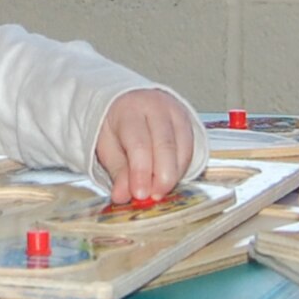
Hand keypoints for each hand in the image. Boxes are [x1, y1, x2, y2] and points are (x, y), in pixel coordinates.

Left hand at [95, 89, 196, 204]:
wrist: (133, 102)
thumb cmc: (118, 125)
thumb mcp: (108, 146)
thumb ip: (117, 172)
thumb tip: (122, 196)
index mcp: (130, 110)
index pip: (138, 144)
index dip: (141, 172)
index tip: (139, 194)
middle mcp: (156, 108)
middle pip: (165, 146)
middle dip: (161, 176)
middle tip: (153, 196)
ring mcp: (176, 114)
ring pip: (181, 150)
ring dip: (172, 176)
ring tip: (159, 192)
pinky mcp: (189, 124)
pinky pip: (190, 151)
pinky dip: (180, 170)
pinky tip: (169, 180)